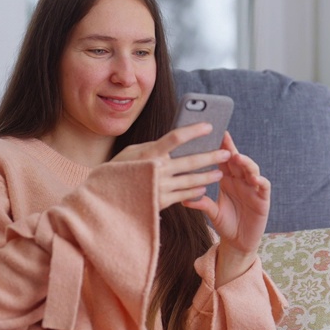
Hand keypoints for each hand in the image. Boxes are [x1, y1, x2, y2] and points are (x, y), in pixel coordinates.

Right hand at [111, 123, 231, 210]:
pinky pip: (183, 196)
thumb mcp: (132, 153)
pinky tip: (204, 187)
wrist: (103, 200)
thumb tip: (174, 143)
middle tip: (226, 153)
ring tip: (219, 172)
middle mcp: (157, 171)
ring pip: (191, 181)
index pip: (175, 138)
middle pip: (190, 161)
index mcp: (149, 154)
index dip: (194, 131)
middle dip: (211, 156)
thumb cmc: (117, 170)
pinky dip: (195, 192)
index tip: (209, 126)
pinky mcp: (160, 203)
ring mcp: (160, 188)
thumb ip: (153, 148)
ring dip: (208, 176)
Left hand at [182, 133, 270, 285]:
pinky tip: (255, 179)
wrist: (239, 242)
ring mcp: (253, 189)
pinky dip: (260, 181)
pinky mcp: (262, 199)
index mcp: (228, 180)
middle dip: (233, 150)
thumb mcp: (212, 213)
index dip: (222, 147)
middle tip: (225, 140)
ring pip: (252, 170)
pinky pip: (263, 187)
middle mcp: (241, 181)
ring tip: (237, 158)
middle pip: (239, 161)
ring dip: (246, 163)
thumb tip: (182, 198)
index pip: (225, 160)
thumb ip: (202, 204)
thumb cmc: (226, 224)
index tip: (216, 134)